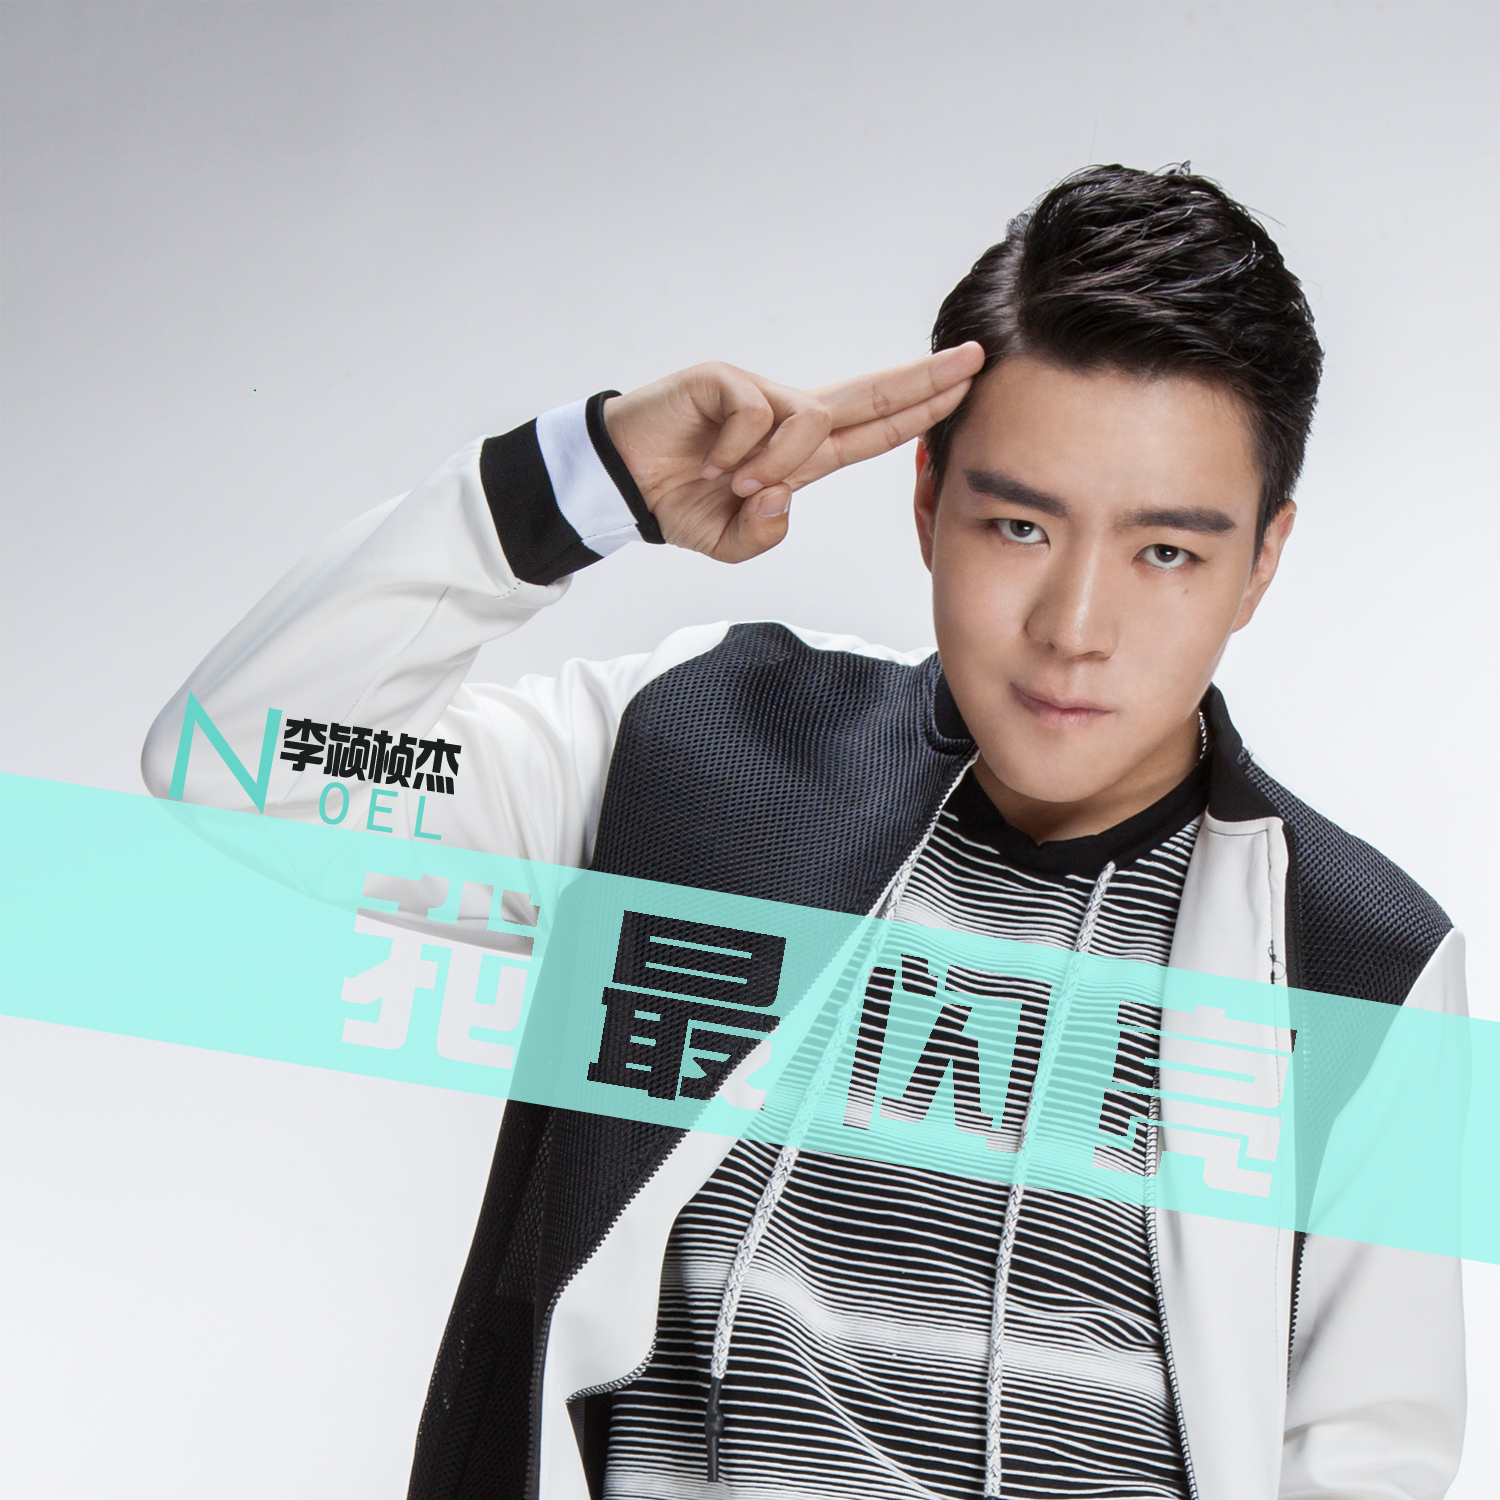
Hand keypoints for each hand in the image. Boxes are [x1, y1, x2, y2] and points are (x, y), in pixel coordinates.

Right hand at [601, 343, 984, 561]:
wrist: (621, 483)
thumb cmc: (677, 503)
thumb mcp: (731, 540)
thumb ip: (765, 533)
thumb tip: (783, 496)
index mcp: (800, 454)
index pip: (873, 429)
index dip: (918, 411)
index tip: (963, 390)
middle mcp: (787, 416)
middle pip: (871, 393)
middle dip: (925, 379)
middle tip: (975, 358)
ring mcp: (758, 393)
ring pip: (811, 421)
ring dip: (779, 465)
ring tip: (738, 485)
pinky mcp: (725, 379)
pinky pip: (759, 412)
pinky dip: (740, 449)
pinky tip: (713, 463)